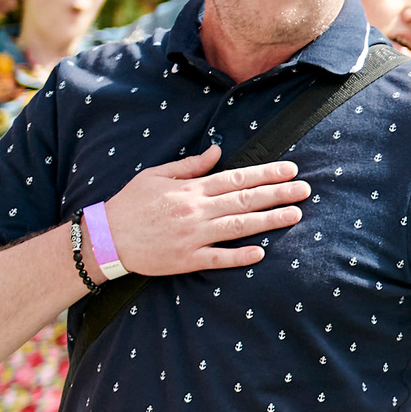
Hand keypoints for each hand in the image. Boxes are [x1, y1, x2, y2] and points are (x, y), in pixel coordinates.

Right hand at [101, 144, 308, 275]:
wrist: (105, 237)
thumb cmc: (130, 204)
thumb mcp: (156, 175)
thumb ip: (190, 165)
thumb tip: (218, 151)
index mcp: (191, 189)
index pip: (237, 178)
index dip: (266, 174)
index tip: (291, 170)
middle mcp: (196, 211)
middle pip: (244, 200)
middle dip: (277, 194)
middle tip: (305, 190)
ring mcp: (192, 236)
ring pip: (238, 227)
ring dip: (268, 220)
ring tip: (294, 215)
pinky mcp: (185, 259)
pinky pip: (217, 258)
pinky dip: (238, 256)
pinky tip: (261, 252)